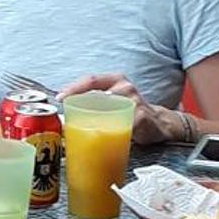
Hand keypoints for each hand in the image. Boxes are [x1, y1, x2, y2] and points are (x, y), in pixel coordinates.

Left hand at [57, 72, 183, 145]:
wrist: (157, 124)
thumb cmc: (130, 112)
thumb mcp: (113, 102)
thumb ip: (94, 104)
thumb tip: (66, 117)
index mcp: (115, 80)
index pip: (91, 80)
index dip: (74, 88)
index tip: (60, 98)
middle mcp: (125, 87)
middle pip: (97, 95)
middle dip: (81, 108)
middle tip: (69, 120)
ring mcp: (135, 101)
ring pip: (109, 110)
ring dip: (95, 122)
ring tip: (85, 130)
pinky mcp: (141, 117)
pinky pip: (124, 125)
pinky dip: (112, 133)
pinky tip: (106, 138)